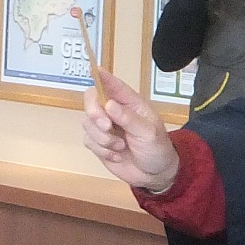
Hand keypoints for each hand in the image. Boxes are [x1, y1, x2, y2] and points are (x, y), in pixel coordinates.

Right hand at [82, 69, 182, 192]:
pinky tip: (116, 155)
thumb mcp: (148, 132)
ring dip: (102, 138)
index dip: (103, 77)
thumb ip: (128, 118)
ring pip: (87, 123)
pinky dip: (101, 150)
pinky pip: (88, 141)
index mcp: (130, 103)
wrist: (154, 175)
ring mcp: (104, 128)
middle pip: (91, 101)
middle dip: (95, 114)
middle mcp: (114, 111)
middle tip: (107, 127)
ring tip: (120, 147)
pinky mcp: (98, 143)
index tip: (94, 70)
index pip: (113, 85)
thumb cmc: (157, 148)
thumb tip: (108, 104)